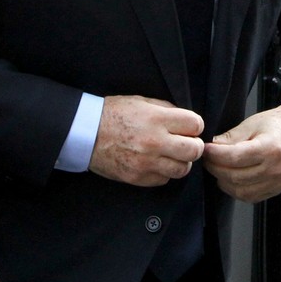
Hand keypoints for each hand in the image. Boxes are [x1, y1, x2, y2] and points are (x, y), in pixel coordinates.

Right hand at [89, 95, 204, 185]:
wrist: (85, 133)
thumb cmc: (112, 114)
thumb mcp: (141, 102)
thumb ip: (166, 110)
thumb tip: (186, 121)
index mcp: (157, 119)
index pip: (195, 125)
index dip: (195, 126)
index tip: (189, 128)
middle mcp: (155, 142)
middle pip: (195, 150)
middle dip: (194, 146)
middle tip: (186, 143)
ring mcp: (147, 162)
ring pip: (182, 169)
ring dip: (180, 162)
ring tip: (171, 155)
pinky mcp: (138, 177)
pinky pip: (164, 180)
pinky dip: (163, 172)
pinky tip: (155, 163)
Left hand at [203, 103, 280, 202]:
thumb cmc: (279, 124)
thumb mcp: (253, 123)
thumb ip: (232, 137)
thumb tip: (212, 146)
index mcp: (270, 148)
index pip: (234, 157)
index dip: (214, 155)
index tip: (205, 149)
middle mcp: (275, 169)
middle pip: (234, 176)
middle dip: (215, 167)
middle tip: (207, 158)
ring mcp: (277, 182)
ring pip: (240, 190)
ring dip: (223, 181)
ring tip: (217, 167)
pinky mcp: (276, 190)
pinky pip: (250, 197)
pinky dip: (235, 189)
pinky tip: (230, 178)